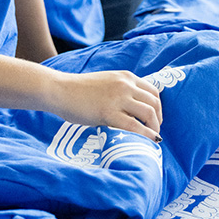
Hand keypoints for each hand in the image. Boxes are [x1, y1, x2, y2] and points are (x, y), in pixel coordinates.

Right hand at [47, 69, 163, 141]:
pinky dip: (146, 134)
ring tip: (151, 136)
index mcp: (126, 76)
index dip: (158, 107)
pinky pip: (134, 125)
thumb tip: (133, 108)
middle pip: (154, 102)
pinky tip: (149, 141)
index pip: (153, 91)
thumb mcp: (106, 82)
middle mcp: (125, 85)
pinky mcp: (109, 113)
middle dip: (158, 118)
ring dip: (154, 127)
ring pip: (148, 113)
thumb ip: (121, 90)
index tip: (155, 118)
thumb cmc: (79, 90)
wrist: (60, 90)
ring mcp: (118, 98)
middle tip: (154, 129)